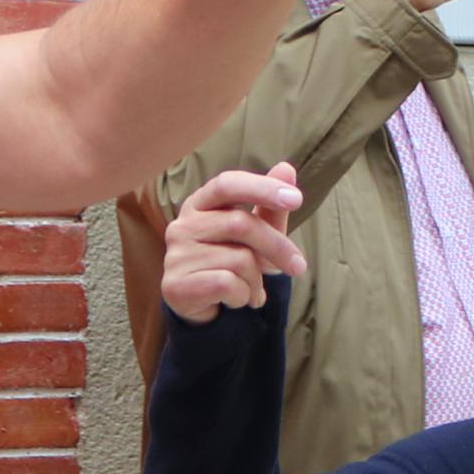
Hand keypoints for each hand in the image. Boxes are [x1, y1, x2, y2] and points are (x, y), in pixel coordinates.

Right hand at [161, 165, 307, 322]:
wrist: (200, 304)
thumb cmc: (228, 261)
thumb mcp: (255, 235)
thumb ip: (269, 206)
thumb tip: (286, 169)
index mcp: (200, 204)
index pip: (227, 184)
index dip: (261, 188)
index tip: (295, 199)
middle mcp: (182, 225)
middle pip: (241, 224)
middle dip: (277, 247)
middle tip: (298, 266)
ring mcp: (176, 255)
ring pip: (239, 260)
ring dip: (257, 280)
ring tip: (252, 289)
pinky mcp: (175, 285)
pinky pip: (228, 284)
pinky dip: (244, 296)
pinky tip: (238, 300)